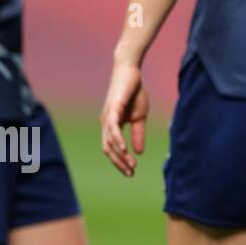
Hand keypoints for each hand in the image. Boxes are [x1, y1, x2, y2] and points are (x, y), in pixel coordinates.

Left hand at [100, 59, 149, 175]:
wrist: (131, 72)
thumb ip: (138, 134)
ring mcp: (107, 117)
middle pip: (108, 149)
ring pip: (109, 142)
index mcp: (111, 126)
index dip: (120, 161)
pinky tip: (124, 148)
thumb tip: (138, 152)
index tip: (131, 171)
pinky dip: (117, 140)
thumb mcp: (139, 117)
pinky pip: (113, 128)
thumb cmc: (134, 93)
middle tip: (131, 172)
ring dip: (119, 155)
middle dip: (119, 162)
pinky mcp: (113, 109)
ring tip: (130, 165)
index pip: (112, 149)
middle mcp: (106, 123)